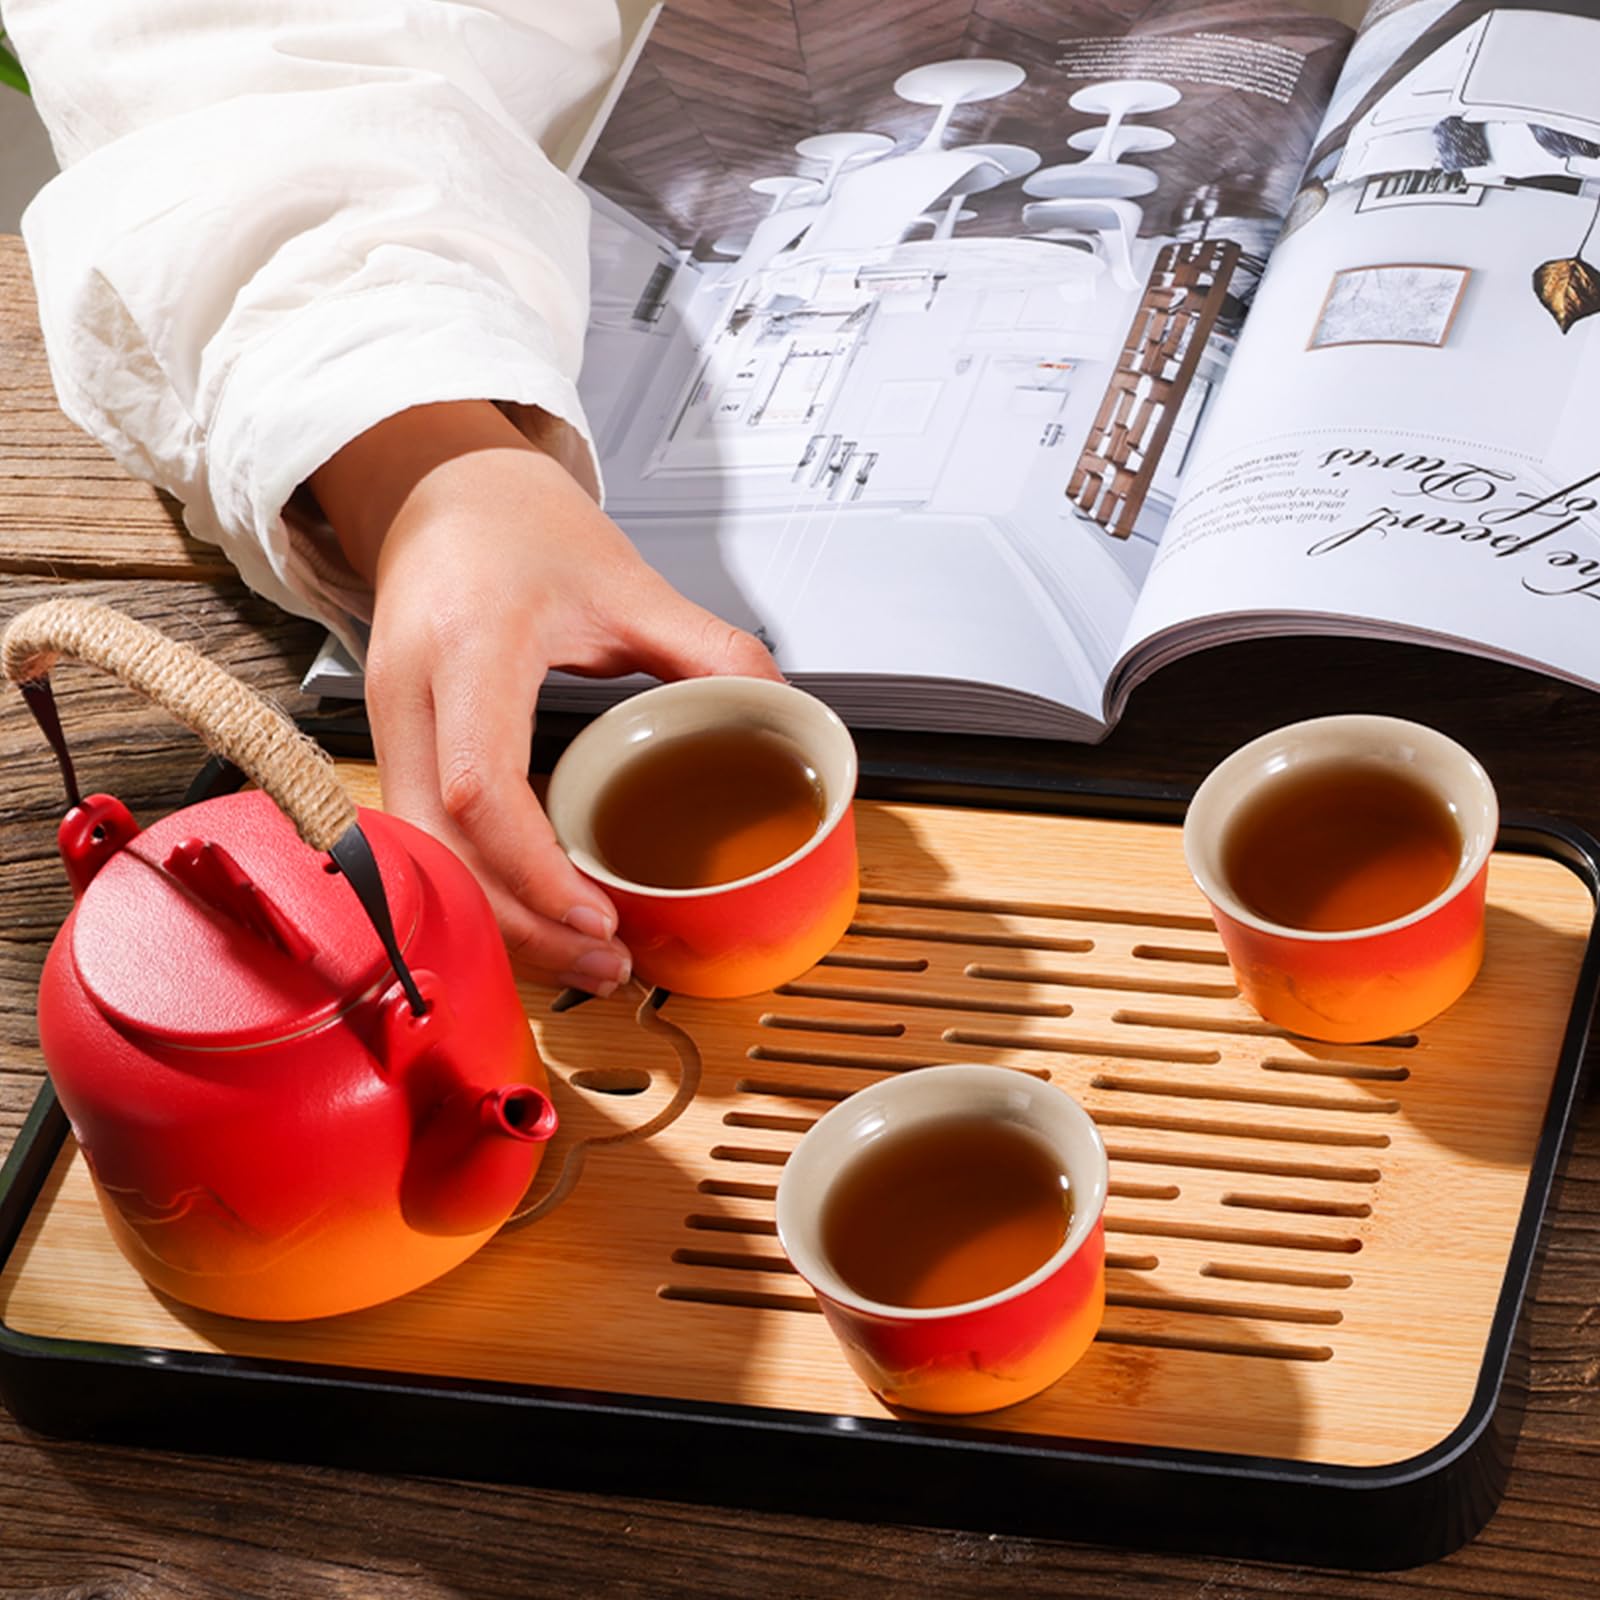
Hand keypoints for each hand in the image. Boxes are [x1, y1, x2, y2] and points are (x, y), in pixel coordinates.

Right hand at [309, 401, 781, 992]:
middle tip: (603, 967)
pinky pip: (418, 842)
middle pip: (437, 850)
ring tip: (577, 960)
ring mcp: (386, 722)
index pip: (484, 787)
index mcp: (472, 645)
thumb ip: (709, 649)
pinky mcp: (389, 745)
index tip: (600, 918)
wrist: (443, 491)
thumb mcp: (628, 580)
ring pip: (418, 860)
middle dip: (516, 926)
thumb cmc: (520, 525)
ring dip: (492, 921)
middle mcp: (409, 691)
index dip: (536, 872)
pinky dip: (473, 891)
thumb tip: (781, 713)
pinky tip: (531, 916)